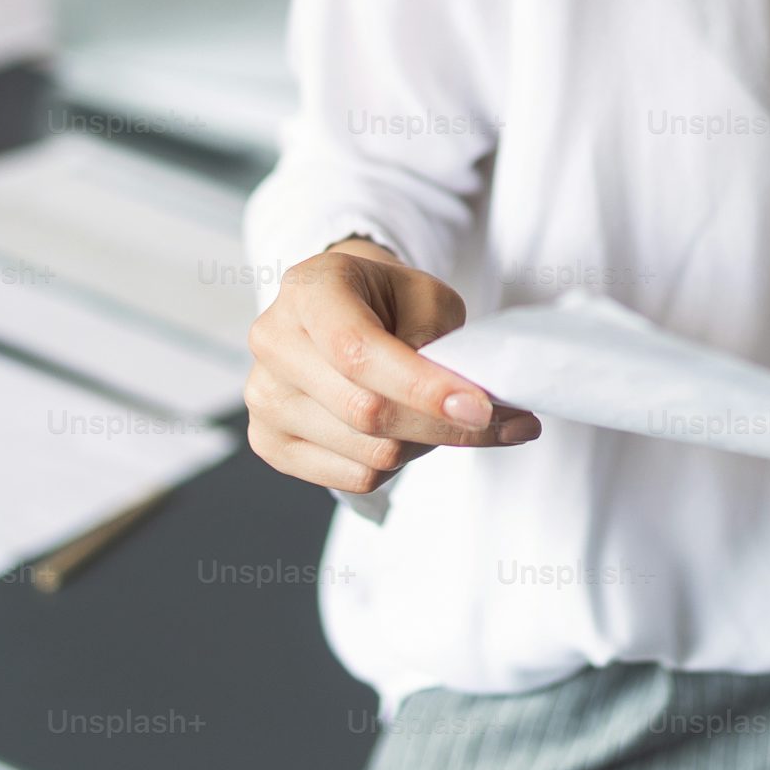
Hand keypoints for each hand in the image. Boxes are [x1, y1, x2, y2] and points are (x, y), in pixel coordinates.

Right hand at [244, 237, 539, 494]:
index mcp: (307, 291)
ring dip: (425, 444)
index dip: (422, 386)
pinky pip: (353, 479)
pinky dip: (398, 465)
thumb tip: (460, 403)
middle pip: (367, 412)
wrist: (343, 310)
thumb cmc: (387, 299)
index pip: (359, 351)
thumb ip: (438, 339)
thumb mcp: (425, 294)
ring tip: (443, 416)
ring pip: (367, 454)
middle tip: (504, 421)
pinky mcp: (271, 442)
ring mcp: (264, 398)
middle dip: (444, 425)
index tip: (481, 407)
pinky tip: (407, 432)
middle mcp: (273, 343)